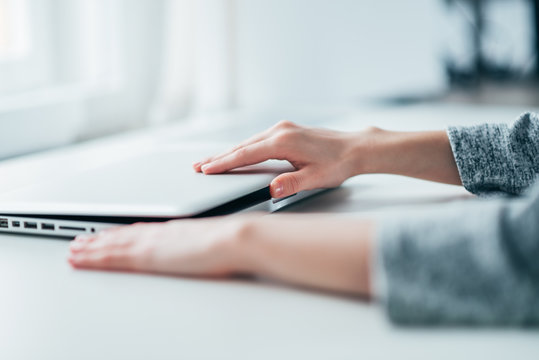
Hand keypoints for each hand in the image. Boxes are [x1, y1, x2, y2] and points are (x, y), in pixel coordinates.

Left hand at [68, 217, 249, 276]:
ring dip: (91, 247)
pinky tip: (81, 259)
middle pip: (122, 235)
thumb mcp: (214, 240)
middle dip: (100, 239)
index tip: (110, 234)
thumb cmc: (231, 241)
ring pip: (112, 244)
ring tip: (74, 249)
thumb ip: (201, 243)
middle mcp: (159, 233)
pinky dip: (94, 257)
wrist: (234, 238)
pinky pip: (112, 257)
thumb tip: (204, 247)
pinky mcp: (147, 256)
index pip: (141, 231)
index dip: (122, 233)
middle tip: (81, 241)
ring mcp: (151, 243)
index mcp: (175, 230)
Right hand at [193, 120, 360, 197]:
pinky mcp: (286, 131)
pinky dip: (243, 149)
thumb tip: (272, 189)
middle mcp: (280, 131)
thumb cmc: (338, 163)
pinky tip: (236, 154)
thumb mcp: (317, 178)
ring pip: (248, 142)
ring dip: (229, 152)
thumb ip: (293, 184)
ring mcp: (282, 128)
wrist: (355, 148)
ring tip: (210, 161)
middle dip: (219, 157)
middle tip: (198, 166)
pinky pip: (257, 140)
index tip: (207, 169)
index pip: (247, 154)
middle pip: (242, 146)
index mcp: (284, 141)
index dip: (225, 162)